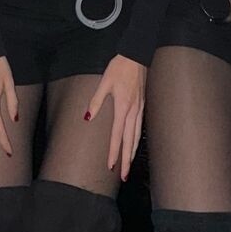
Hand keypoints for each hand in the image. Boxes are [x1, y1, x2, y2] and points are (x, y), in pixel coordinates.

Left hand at [86, 55, 146, 180]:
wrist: (136, 55)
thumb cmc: (119, 67)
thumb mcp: (104, 82)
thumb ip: (96, 101)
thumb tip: (88, 117)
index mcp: (122, 107)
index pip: (117, 135)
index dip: (113, 152)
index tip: (110, 166)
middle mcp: (133, 111)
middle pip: (129, 141)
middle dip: (126, 160)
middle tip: (124, 176)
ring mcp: (140, 109)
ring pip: (136, 136)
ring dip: (132, 152)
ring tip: (128, 165)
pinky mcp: (142, 105)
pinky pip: (140, 127)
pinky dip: (137, 139)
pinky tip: (134, 144)